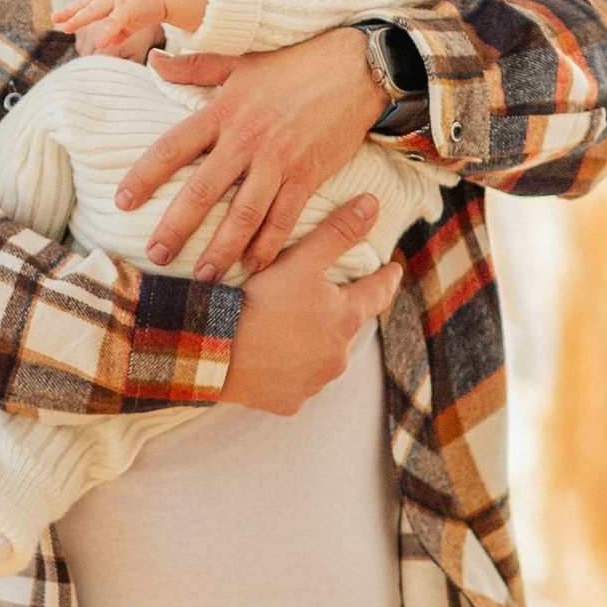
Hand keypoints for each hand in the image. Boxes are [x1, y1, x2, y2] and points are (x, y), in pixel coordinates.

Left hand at [58, 0, 170, 59]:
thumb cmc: (145, 7)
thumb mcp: (128, 20)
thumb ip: (118, 30)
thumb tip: (110, 43)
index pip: (84, 2)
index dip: (70, 10)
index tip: (56, 18)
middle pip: (86, 3)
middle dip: (70, 12)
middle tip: (56, 19)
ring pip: (96, 9)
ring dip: (81, 18)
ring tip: (67, 27)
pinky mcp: (131, 6)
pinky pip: (116, 20)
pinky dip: (108, 32)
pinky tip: (101, 42)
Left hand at [117, 25, 387, 279]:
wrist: (357, 66)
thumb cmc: (295, 62)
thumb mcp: (240, 59)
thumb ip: (195, 67)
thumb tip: (154, 61)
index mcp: (224, 110)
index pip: (173, 147)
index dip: (144, 176)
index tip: (121, 202)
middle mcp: (247, 139)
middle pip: (203, 191)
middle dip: (176, 227)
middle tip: (155, 255)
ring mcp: (279, 160)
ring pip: (244, 214)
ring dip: (222, 248)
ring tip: (203, 275)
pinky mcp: (309, 175)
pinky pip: (285, 218)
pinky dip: (269, 245)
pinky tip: (254, 266)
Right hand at [216, 198, 399, 411]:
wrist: (213, 353)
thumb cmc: (258, 303)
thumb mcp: (300, 261)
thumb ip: (337, 232)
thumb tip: (373, 204)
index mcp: (345, 318)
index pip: (378, 292)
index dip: (386, 277)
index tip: (392, 270)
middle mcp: (337, 355)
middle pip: (348, 328)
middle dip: (340, 314)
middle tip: (324, 301)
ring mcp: (313, 382)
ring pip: (322, 358)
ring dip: (313, 345)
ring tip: (288, 331)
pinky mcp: (288, 402)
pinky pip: (294, 384)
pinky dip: (287, 371)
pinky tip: (269, 359)